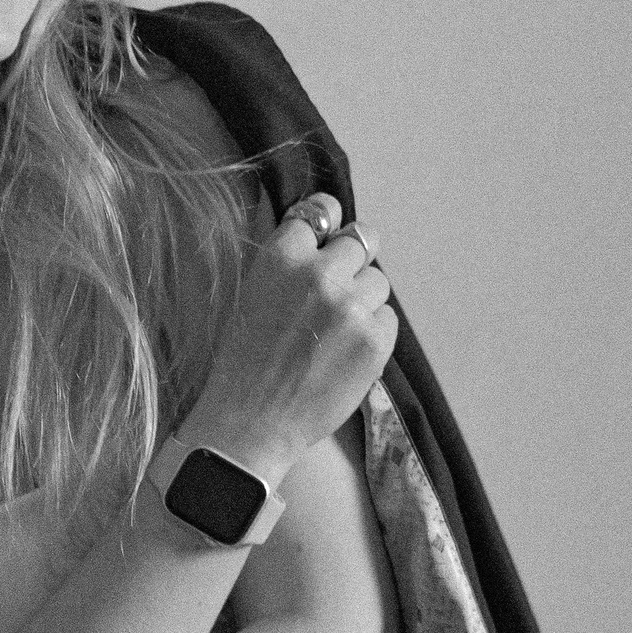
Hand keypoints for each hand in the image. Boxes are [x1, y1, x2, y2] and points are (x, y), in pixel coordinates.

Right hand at [189, 191, 397, 485]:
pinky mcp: (375, 339)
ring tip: (338, 331)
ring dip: (365, 299)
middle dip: (354, 261)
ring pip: (378, 282)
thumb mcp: (254, 294)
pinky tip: (347, 353)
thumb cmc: (243, 361)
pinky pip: (388, 319)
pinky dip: (373, 332)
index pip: (322, 211)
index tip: (332, 234)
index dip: (329, 223)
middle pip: (362, 241)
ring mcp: (352, 305)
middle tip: (340, 289)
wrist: (251, 420)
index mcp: (282, 256)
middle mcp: (320, 273)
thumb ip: (289, 265)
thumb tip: (327, 244)